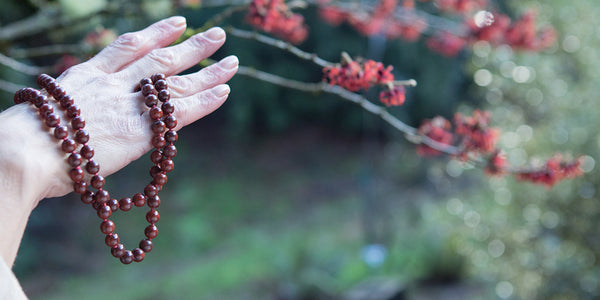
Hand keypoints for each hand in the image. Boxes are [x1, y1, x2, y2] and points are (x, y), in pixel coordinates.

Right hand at [3, 16, 237, 199]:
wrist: (27, 151)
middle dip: (191, 46)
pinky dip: (204, 100)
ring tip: (231, 60)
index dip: (156, 34)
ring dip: (207, 70)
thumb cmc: (25, 138)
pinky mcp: (142, 131)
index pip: (129, 47)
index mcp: (88, 74)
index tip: (177, 24)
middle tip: (217, 35)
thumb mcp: (47, 109)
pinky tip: (224, 90)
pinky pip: (180, 112)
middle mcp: (114, 83)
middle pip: (160, 59)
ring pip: (177, 82)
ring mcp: (129, 105)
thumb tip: (78, 117)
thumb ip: (72, 106)